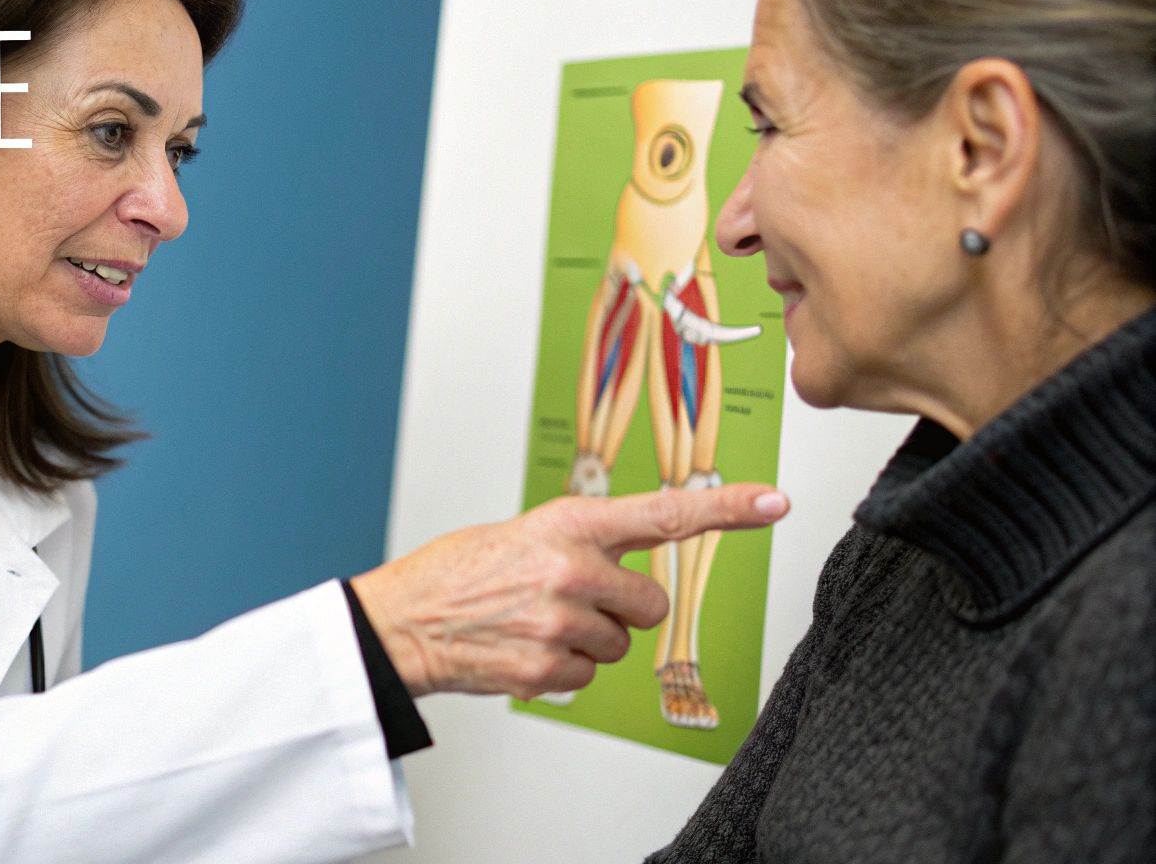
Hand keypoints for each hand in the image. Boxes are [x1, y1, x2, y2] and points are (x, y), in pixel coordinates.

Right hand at [349, 485, 789, 699]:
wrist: (402, 620)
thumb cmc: (458, 573)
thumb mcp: (525, 533)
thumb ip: (582, 543)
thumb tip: (628, 564)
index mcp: (568, 524)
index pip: (664, 514)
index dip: (726, 509)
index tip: (774, 501)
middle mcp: (571, 569)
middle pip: (650, 603)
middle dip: (622, 608)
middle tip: (573, 600)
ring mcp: (561, 621)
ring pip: (618, 643)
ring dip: (587, 639)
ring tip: (534, 622)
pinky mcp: (548, 667)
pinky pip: (588, 676)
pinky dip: (561, 668)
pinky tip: (525, 648)